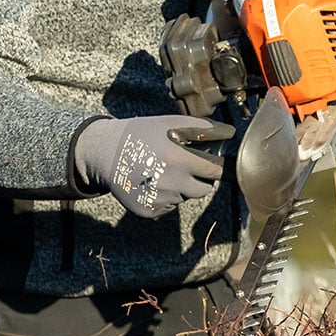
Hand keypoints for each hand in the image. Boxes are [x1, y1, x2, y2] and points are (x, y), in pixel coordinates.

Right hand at [75, 115, 234, 217]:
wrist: (107, 153)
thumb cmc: (143, 134)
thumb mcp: (171, 123)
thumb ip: (202, 128)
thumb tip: (229, 133)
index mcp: (180, 160)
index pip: (215, 171)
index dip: (215, 167)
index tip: (213, 164)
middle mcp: (172, 184)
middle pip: (204, 189)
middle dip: (199, 179)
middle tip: (184, 166)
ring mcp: (160, 200)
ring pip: (184, 198)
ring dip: (180, 188)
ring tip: (161, 171)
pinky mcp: (150, 212)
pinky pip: (169, 207)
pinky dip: (165, 197)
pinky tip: (151, 183)